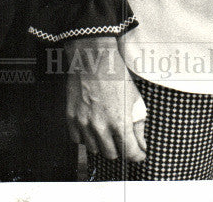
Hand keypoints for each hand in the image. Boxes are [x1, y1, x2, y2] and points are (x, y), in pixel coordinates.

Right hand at [65, 37, 146, 161]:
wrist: (93, 57)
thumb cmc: (117, 75)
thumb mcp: (134, 98)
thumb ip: (139, 125)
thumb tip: (141, 144)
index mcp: (120, 122)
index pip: (130, 153)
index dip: (137, 154)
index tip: (139, 152)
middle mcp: (101, 126)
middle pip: (111, 154)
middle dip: (119, 149)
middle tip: (122, 138)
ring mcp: (84, 123)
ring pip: (94, 149)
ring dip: (101, 143)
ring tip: (106, 130)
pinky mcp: (71, 117)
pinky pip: (77, 139)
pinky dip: (85, 137)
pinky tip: (91, 127)